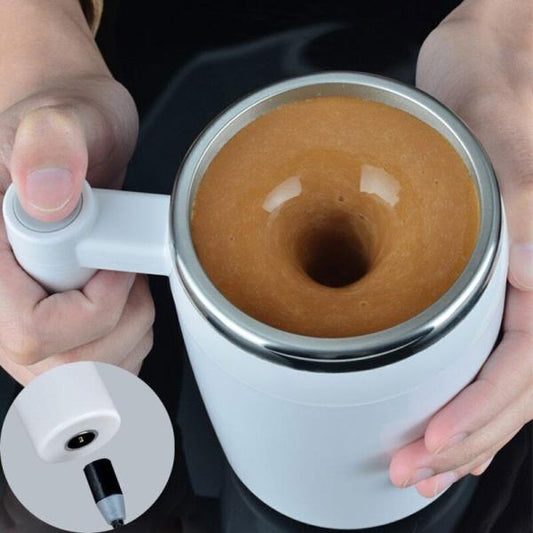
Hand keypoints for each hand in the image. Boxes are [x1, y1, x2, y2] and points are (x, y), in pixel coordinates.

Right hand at [0, 1, 153, 384]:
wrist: (73, 139)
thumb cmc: (64, 129)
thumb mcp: (59, 121)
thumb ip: (49, 149)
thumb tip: (48, 197)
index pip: (32, 332)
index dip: (94, 306)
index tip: (117, 266)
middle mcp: (0, 302)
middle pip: (66, 367)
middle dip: (122, 323)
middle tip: (127, 273)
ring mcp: (24, 323)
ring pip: (87, 378)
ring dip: (130, 334)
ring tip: (126, 283)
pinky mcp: (55, 331)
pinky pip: (98, 375)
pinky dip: (129, 345)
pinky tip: (126, 306)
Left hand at [390, 1, 532, 496]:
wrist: (481, 81)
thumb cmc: (490, 109)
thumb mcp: (496, 161)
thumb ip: (512, 222)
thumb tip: (507, 287)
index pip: (525, 369)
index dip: (479, 415)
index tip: (430, 446)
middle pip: (513, 392)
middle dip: (462, 440)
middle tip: (409, 473)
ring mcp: (517, 293)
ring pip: (501, 384)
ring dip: (464, 432)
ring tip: (421, 469)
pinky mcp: (489, 288)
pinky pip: (486, 356)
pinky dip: (464, 398)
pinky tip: (442, 424)